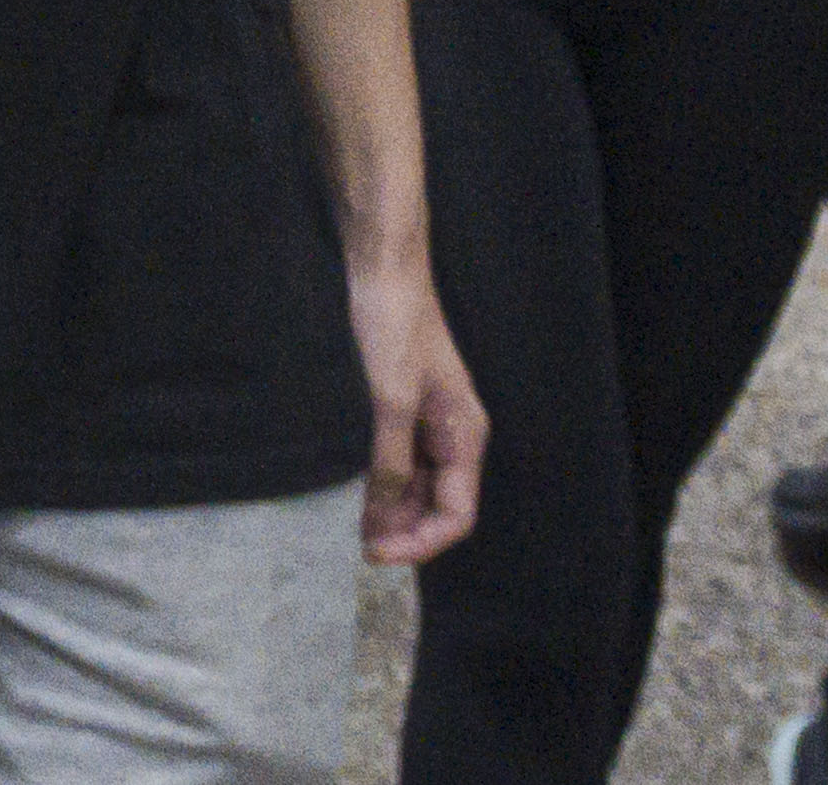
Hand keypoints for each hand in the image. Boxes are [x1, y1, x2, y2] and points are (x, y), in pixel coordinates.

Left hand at [351, 253, 487, 563]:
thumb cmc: (394, 327)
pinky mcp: (410, 411)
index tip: (381, 554)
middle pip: (441, 507)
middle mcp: (456, 438)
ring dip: (395, 514)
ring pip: (422, 489)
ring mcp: (434, 425)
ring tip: (361, 535)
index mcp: (466, 437)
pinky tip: (362, 499)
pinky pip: (406, 464)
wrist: (385, 273)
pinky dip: (386, 486)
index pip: (458, 514)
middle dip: (407, 533)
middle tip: (365, 551)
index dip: (423, 542)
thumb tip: (387, 510)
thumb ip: (392, 456)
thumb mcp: (391, 396)